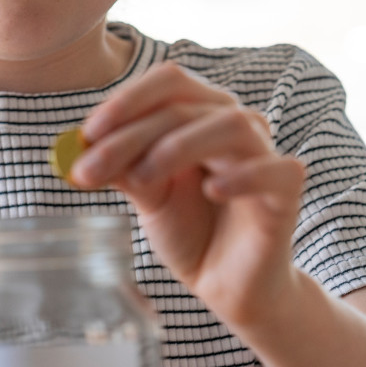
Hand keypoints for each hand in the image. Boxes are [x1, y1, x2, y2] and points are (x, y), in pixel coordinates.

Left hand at [71, 62, 305, 327]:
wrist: (226, 284)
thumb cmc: (189, 229)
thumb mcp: (146, 195)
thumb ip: (120, 168)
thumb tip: (78, 146)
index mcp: (200, 113)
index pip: (167, 81)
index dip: (125, 101)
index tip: (85, 134)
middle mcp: (234, 122)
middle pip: (185, 104)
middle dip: (130, 135)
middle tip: (89, 169)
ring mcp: (264, 153)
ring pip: (230, 124)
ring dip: (178, 147)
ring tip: (144, 179)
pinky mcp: (287, 189)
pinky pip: (274, 169)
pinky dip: (242, 176)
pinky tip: (212, 192)